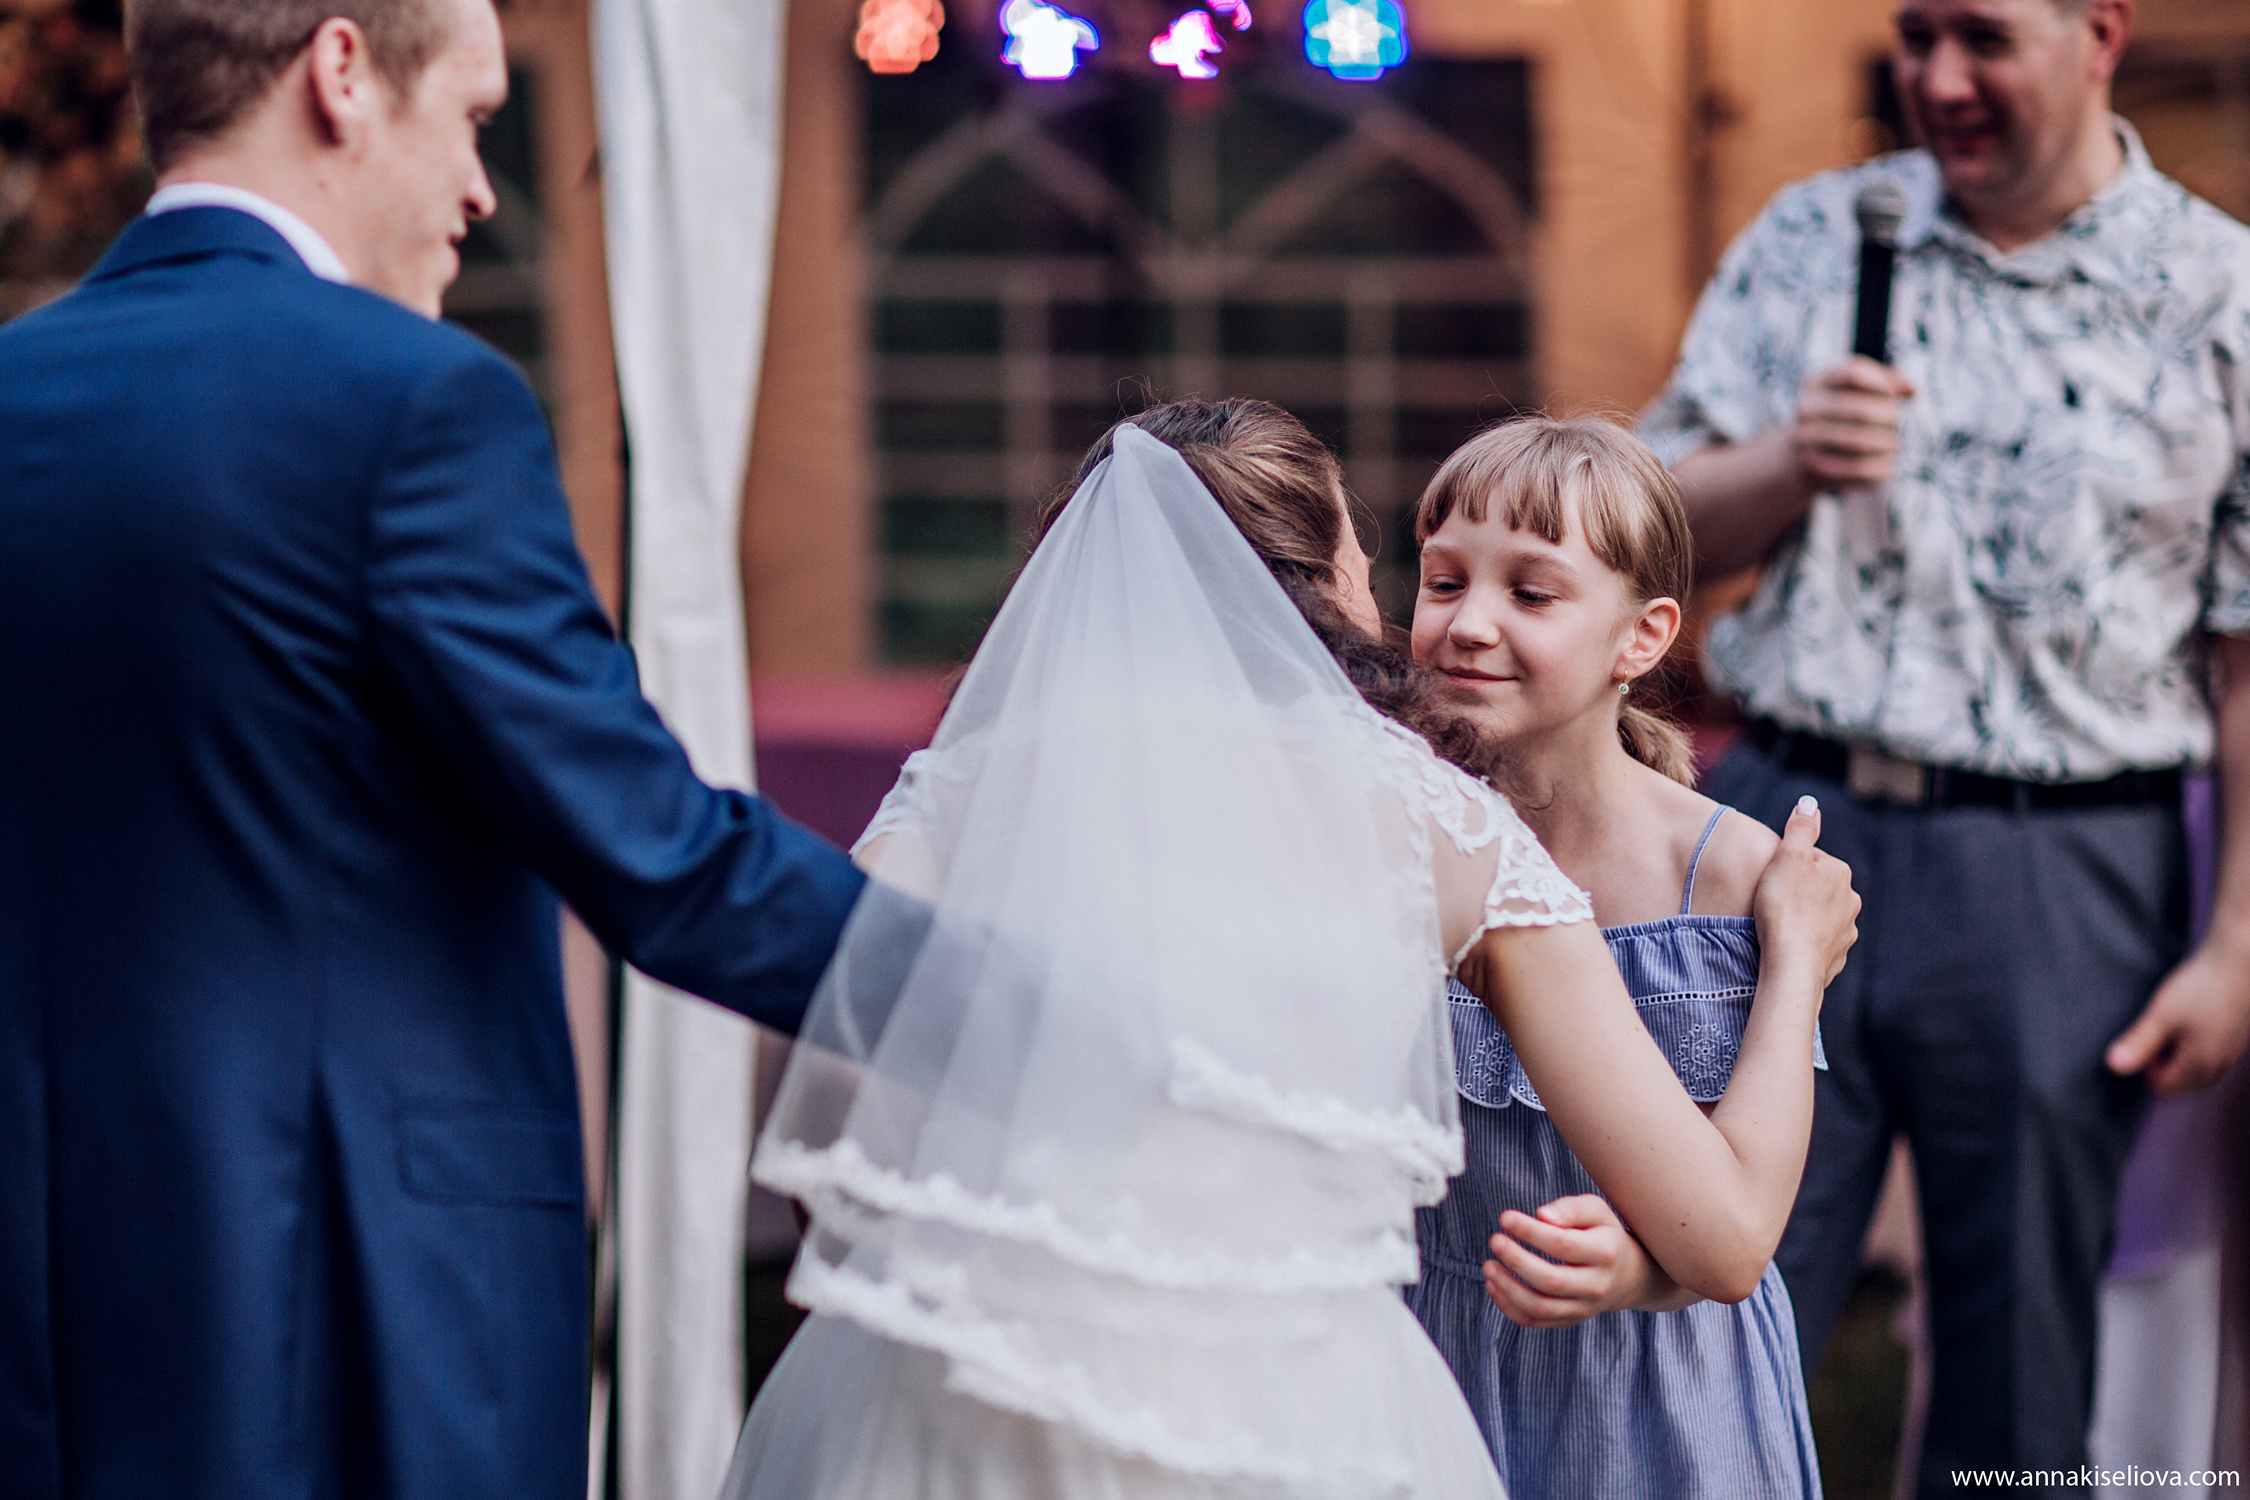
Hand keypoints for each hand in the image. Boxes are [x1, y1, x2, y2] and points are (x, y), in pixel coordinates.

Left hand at [1481, 1195, 1695, 1328]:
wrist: (1628, 1275)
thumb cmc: (1603, 1234)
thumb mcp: (1596, 1211)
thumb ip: (1571, 1208)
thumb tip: (1542, 1215)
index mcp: (1605, 1253)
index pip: (1563, 1245)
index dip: (1531, 1231)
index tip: (1505, 1217)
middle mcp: (1597, 1285)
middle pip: (1551, 1280)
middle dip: (1517, 1260)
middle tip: (1494, 1240)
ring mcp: (1584, 1307)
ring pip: (1541, 1307)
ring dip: (1508, 1289)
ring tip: (1488, 1266)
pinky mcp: (1570, 1320)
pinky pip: (1536, 1321)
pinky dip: (1510, 1307)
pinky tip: (1494, 1286)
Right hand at [1753, 796, 1859, 987]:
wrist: (1790, 965)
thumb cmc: (1784, 908)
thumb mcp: (1788, 857)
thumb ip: (1801, 827)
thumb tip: (1810, 802)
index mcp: (1840, 873)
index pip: (1809, 860)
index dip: (1785, 868)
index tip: (1771, 881)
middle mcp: (1850, 901)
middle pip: (1816, 888)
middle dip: (1797, 892)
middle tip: (1772, 902)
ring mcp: (1845, 932)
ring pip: (1819, 917)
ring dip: (1802, 918)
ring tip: (1778, 926)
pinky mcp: (1836, 958)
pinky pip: (1818, 944)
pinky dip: (1805, 943)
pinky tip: (1788, 946)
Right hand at [1791, 357, 1913, 492]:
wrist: (1799, 458)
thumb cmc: (1839, 419)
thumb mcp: (1853, 393)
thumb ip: (1885, 383)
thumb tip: (1913, 390)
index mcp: (1815, 384)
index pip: (1853, 373)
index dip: (1882, 382)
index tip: (1896, 395)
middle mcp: (1806, 409)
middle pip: (1859, 409)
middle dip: (1888, 416)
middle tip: (1898, 422)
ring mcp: (1806, 439)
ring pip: (1858, 441)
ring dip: (1886, 443)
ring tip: (1895, 445)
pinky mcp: (1813, 466)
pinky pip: (1856, 468)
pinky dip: (1878, 467)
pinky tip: (1887, 465)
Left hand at [2106, 944, 2249, 1094]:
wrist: (2240, 960)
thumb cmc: (2200, 986)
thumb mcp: (2162, 1014)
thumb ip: (2139, 1043)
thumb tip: (2113, 1067)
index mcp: (2203, 1065)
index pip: (2163, 1086)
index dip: (2146, 1064)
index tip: (2147, 1033)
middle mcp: (2223, 1064)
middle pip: (2183, 1083)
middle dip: (2164, 1063)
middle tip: (2160, 1028)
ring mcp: (2233, 1051)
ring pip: (2199, 1069)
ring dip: (2180, 1054)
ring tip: (2175, 1022)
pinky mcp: (2237, 1036)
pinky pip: (2212, 1055)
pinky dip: (2196, 1045)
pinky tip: (2191, 1017)